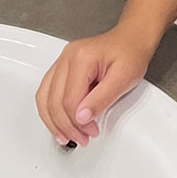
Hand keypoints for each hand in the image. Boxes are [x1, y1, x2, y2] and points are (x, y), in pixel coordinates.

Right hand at [35, 25, 152, 146]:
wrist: (132, 38)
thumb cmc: (131, 54)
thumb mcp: (124, 79)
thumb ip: (101, 99)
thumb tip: (81, 119)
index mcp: (81, 58)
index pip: (69, 100)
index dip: (78, 123)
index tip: (92, 132)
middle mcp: (67, 57)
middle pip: (54, 101)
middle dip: (66, 126)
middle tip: (81, 139)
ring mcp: (62, 61)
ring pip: (44, 97)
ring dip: (53, 121)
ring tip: (65, 137)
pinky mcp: (61, 67)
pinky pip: (46, 92)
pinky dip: (50, 110)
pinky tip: (58, 123)